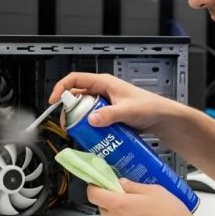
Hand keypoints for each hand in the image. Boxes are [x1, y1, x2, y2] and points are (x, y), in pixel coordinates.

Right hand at [49, 72, 180, 132]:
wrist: (161, 117)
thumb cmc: (149, 107)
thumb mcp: (128, 111)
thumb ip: (110, 115)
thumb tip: (92, 120)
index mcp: (103, 82)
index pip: (75, 79)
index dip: (61, 88)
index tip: (53, 101)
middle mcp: (101, 91)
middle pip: (76, 97)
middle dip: (69, 111)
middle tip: (68, 125)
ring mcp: (104, 103)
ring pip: (83, 110)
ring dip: (79, 120)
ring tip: (80, 132)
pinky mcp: (107, 114)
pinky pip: (92, 118)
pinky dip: (88, 127)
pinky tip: (91, 136)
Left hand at [87, 179, 213, 215]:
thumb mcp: (155, 191)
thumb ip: (133, 186)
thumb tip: (123, 184)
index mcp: (119, 205)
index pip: (93, 194)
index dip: (95, 187)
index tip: (102, 183)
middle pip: (103, 208)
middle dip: (112, 201)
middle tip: (129, 196)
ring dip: (123, 215)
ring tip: (144, 212)